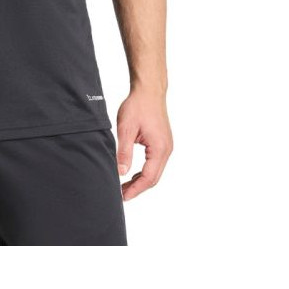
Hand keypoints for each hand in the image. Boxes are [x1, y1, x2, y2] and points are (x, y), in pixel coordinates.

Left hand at [115, 87, 172, 201]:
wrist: (149, 91)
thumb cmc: (138, 106)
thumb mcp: (126, 129)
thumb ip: (124, 152)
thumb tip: (121, 173)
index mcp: (159, 149)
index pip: (148, 178)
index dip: (135, 190)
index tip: (123, 197)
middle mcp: (166, 150)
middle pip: (153, 178)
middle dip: (138, 188)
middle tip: (121, 195)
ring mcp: (166, 146)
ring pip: (155, 172)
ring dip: (141, 181)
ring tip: (124, 187)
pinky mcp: (163, 142)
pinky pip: (155, 163)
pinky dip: (145, 171)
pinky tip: (133, 173)